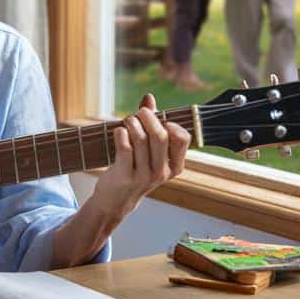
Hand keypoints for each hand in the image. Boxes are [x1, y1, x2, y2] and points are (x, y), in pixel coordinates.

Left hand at [90, 95, 191, 222]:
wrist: (116, 200)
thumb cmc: (134, 170)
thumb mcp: (147, 151)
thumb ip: (150, 123)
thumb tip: (148, 97)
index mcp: (174, 166)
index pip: (184, 139)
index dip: (172, 124)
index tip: (160, 120)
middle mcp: (162, 172)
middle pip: (161, 135)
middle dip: (148, 118)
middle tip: (138, 113)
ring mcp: (144, 176)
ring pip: (141, 139)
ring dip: (132, 123)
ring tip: (127, 121)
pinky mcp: (126, 176)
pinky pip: (125, 148)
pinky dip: (121, 134)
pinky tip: (119, 132)